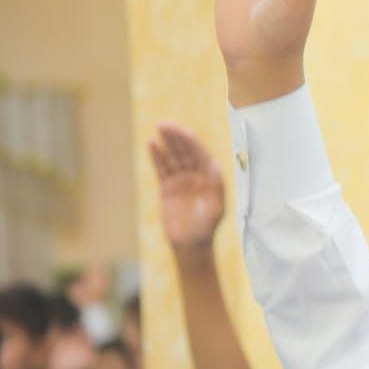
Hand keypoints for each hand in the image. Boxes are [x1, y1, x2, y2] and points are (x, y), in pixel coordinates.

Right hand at [148, 123, 225, 252]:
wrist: (190, 244)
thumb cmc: (207, 228)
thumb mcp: (216, 208)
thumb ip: (216, 187)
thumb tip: (216, 165)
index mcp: (211, 178)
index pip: (201, 155)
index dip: (192, 143)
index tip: (183, 131)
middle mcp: (197, 176)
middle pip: (186, 152)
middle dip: (177, 138)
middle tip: (166, 123)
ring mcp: (182, 181)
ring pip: (174, 157)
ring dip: (167, 143)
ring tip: (159, 127)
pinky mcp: (167, 188)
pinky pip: (162, 168)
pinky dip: (157, 156)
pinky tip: (152, 143)